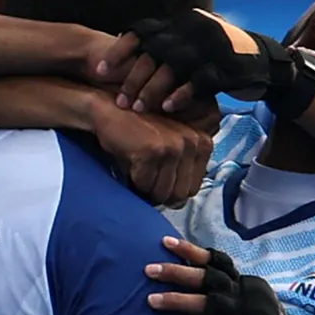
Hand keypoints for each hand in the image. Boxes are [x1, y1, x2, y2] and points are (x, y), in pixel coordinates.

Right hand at [89, 99, 211, 206]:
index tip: (157, 176)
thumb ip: (183, 170)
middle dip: (158, 192)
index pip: (192, 189)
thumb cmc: (140, 132)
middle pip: (178, 194)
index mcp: (203, 143)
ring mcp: (174, 146)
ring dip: (144, 187)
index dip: (170, 190)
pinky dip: (132, 180)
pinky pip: (143, 185)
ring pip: (161, 193)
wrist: (112, 111)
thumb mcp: (172, 146)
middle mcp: (193, 143)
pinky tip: (130, 160)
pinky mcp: (153, 151)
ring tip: (138, 167)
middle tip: (145, 176)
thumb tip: (179, 204)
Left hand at [91, 10, 296, 114]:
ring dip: (153, 88)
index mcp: (182, 23)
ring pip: (174, 65)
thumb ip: (165, 47)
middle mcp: (195, 28)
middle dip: (133, 77)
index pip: (143, 30)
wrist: (266, 62)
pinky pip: (200, 80)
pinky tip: (168, 107)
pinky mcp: (228, 66)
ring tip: (139, 109)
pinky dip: (182, 94)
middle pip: (155, 51)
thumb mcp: (191, 46)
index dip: (119, 50)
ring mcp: (213, 46)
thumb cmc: (219, 58)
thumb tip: (123, 52)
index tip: (99, 71)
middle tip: (120, 100)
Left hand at [144, 237, 314, 314]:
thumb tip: (189, 278)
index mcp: (248, 285)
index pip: (218, 262)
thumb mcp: (249, 305)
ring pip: (210, 305)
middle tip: (149, 269)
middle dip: (178, 272)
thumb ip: (227, 293)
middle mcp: (248, 297)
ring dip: (179, 302)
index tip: (165, 242)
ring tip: (151, 301)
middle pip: (210, 278)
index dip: (192, 252)